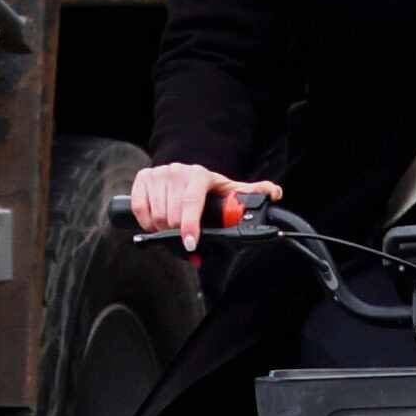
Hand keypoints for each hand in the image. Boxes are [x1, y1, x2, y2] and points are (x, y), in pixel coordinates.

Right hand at [123, 162, 258, 246]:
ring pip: (156, 216)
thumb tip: (275, 194)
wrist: (184, 172)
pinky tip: (156, 223)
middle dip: (178, 233)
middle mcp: (177, 171)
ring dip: (163, 230)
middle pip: (172, 216)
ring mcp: (158, 174)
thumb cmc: (207, 187)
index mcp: (199, 175)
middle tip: (185, 239)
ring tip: (173, 229)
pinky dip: (147, 222)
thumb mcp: (227, 189)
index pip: (191, 203)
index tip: (191, 244)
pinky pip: (140, 209)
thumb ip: (249, 194)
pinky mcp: (143, 178)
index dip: (190, 226)